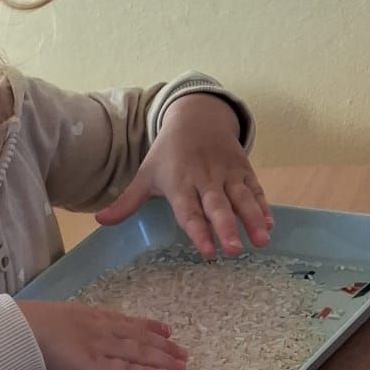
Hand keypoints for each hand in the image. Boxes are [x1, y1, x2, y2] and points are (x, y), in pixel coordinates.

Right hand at [20, 298, 187, 369]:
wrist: (17, 333)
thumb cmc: (23, 329)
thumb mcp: (50, 320)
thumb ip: (66, 328)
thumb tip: (67, 335)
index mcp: (88, 316)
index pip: (124, 322)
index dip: (147, 326)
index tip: (165, 330)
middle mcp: (100, 330)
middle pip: (138, 338)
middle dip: (163, 346)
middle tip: (183, 352)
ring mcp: (100, 347)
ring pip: (139, 353)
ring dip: (162, 359)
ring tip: (181, 365)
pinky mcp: (96, 368)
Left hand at [95, 94, 272, 258]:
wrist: (197, 117)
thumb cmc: (168, 154)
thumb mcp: (146, 174)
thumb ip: (127, 202)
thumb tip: (99, 221)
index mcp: (180, 183)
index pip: (189, 211)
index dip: (198, 231)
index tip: (207, 252)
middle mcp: (205, 179)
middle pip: (217, 207)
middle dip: (227, 228)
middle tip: (234, 251)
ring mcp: (227, 174)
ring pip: (242, 198)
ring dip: (252, 219)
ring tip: (262, 241)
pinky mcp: (244, 170)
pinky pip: (255, 190)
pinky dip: (263, 206)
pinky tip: (269, 225)